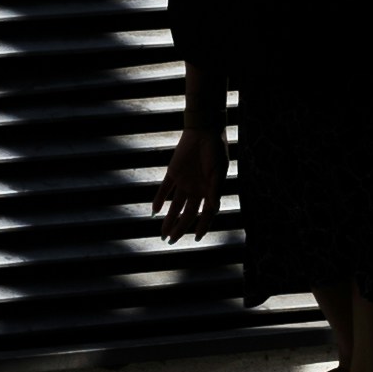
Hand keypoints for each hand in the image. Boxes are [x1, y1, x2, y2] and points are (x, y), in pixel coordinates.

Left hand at [154, 104, 224, 226]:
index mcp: (209, 190)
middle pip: (187, 213)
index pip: (205, 213)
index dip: (202, 226)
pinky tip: (154, 211)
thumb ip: (214, 190)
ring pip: (175, 205)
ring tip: (163, 233)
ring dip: (169, 219)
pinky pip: (164, 189)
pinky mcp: (172, 172)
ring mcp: (184, 182)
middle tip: (171, 241)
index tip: (197, 238)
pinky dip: (159, 199)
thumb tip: (212, 208)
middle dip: (180, 228)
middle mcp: (196, 189)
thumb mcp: (218, 172)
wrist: (203, 130)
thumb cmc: (215, 150)